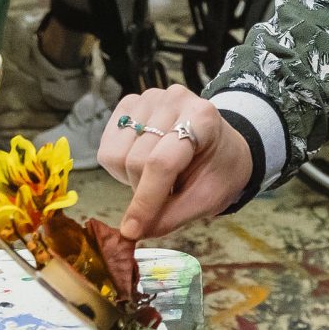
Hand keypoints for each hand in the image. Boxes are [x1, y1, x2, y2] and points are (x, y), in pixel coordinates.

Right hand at [97, 85, 254, 238]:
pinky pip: (107, 146)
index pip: (162, 163)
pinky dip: (119, 165)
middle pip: (136, 160)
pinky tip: (143, 163)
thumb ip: (170, 217)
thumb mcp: (207, 200)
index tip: (132, 231)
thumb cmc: (218, 171)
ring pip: (116, 154)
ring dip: (130, 177)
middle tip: (165, 195)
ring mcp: (149, 97)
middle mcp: (174, 99)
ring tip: (156, 176)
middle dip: (144, 192)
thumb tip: (133, 232)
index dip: (145, 200)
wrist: (222, 146)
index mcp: (203, 118)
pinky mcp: (129, 103)